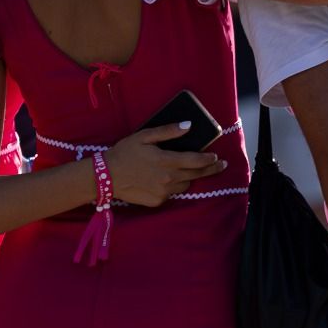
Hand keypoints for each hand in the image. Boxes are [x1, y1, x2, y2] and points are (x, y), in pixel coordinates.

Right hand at [104, 123, 223, 206]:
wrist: (106, 176)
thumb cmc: (124, 152)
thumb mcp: (144, 136)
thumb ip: (168, 131)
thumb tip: (188, 126)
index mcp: (167, 161)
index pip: (196, 160)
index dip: (209, 159)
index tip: (216, 157)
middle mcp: (168, 179)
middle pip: (196, 175)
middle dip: (211, 170)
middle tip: (221, 166)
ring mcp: (163, 192)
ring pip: (185, 186)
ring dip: (190, 178)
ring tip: (190, 172)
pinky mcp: (157, 201)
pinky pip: (172, 194)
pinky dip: (173, 187)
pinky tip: (166, 180)